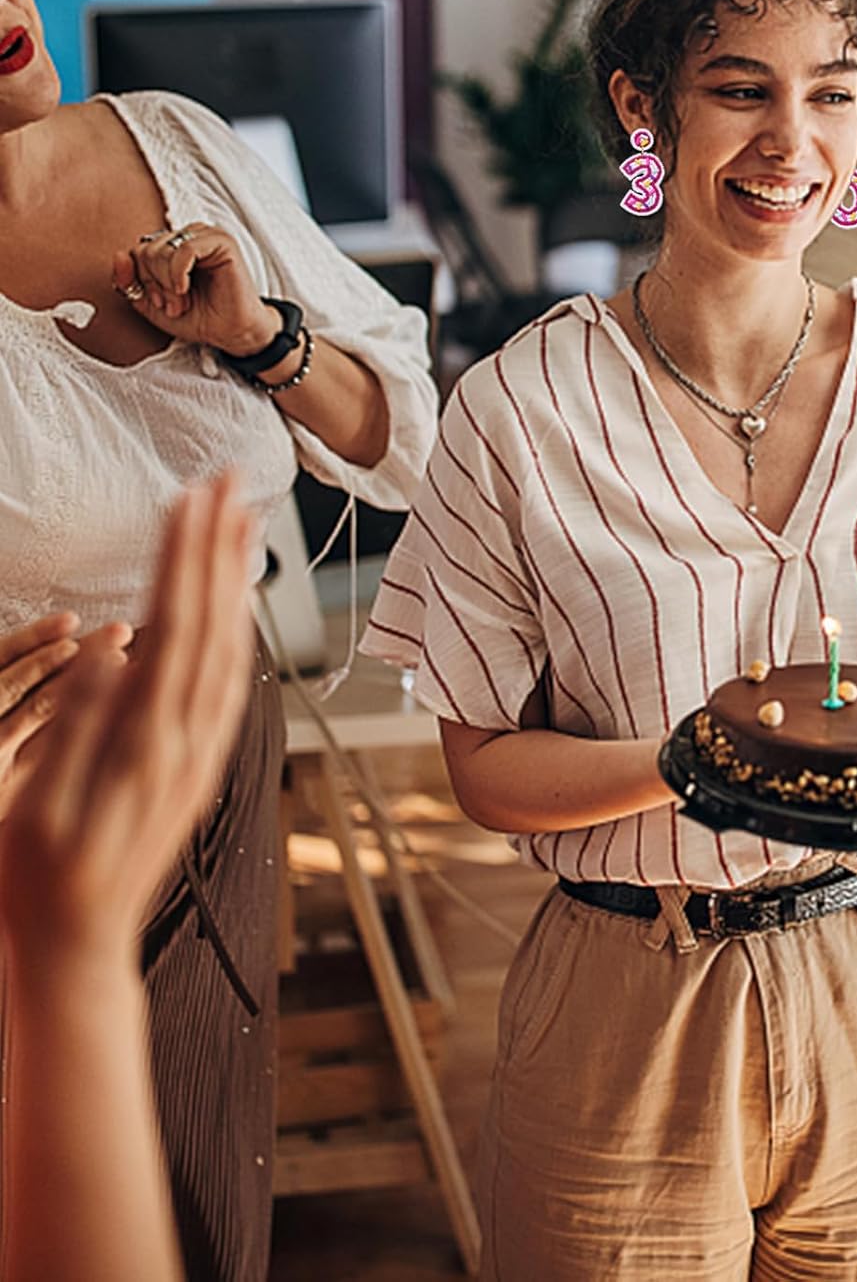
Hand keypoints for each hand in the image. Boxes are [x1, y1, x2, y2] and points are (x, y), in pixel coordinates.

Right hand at [0, 475, 254, 967]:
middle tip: (227, 484)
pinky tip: (233, 605)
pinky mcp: (202, 763)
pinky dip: (236, 631)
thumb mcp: (41, 806)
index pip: (174, 626)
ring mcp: (203, 751)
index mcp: (148, 741)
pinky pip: (230, 681)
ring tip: (241, 524)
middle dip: (219, 549)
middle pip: (214, 624)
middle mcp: (190, 739)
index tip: (189, 501)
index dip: (183, 559)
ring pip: (232, 647)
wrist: (83, 945)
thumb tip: (112, 648)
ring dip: (236, 582)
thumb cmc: (43, 880)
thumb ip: (81, 724)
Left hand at [113, 223, 280, 356]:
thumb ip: (128, 282)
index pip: (137, 250)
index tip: (160, 303)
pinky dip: (178, 273)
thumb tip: (119, 255)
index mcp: (172, 246)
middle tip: (175, 304)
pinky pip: (184, 249)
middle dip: (155, 284)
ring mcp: (205, 236)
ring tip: (182, 300)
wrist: (231, 333)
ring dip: (166, 282)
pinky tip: (185, 289)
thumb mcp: (150, 304)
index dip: (141, 280)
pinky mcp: (222, 242)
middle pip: (146, 249)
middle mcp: (188, 236)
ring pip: (161, 248)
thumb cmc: (198, 317)